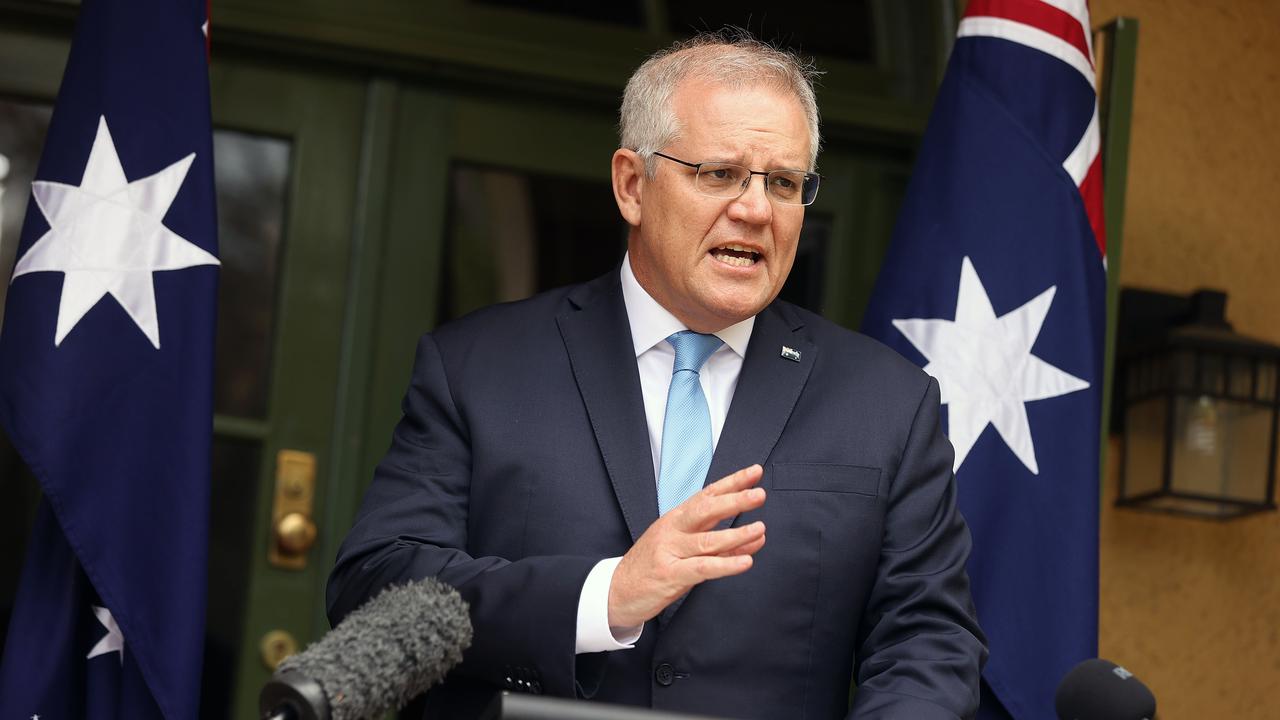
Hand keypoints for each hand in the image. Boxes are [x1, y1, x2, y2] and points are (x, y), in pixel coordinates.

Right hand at [607, 465, 766, 628]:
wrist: (617, 591)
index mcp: (676, 518)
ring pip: (706, 540)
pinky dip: (726, 564)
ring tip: (760, 529)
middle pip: (705, 510)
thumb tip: (757, 536)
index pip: (707, 494)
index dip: (732, 482)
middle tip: (759, 494)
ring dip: (736, 533)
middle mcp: (672, 530)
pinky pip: (702, 568)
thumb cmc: (653, 567)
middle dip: (734, 500)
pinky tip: (745, 562)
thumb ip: (719, 542)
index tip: (755, 472)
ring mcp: (669, 551)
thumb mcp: (683, 547)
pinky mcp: (670, 575)